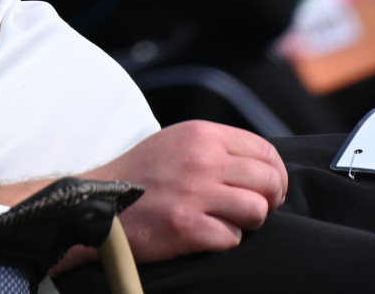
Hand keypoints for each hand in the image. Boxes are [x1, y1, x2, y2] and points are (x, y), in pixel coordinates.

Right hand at [83, 121, 286, 258]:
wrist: (98, 201)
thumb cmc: (142, 174)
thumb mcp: (177, 141)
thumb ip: (216, 146)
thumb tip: (261, 165)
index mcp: (202, 134)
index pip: (266, 152)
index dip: (276, 175)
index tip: (269, 190)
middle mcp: (202, 159)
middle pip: (269, 181)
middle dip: (270, 200)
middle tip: (255, 210)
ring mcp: (195, 193)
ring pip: (258, 211)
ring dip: (248, 222)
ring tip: (228, 221)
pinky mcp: (187, 226)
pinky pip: (233, 238)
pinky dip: (223, 240)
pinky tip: (203, 234)